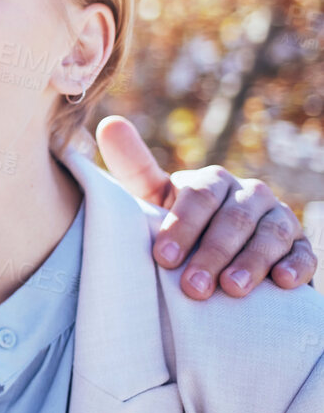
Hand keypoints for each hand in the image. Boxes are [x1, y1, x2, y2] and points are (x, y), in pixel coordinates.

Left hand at [96, 115, 313, 299]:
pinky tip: (282, 283)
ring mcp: (278, 219)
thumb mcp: (154, 198)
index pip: (199, 196)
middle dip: (212, 252)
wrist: (217, 258)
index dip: (181, 226)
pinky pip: (304, 254)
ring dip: (251, 263)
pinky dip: (294, 266)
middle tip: (193, 287)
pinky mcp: (300, 247)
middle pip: (234, 218)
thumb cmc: (179, 227)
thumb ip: (134, 166)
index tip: (162, 258)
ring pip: (270, 235)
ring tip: (231, 290)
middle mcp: (249, 194)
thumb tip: (109, 123)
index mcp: (213, 182)